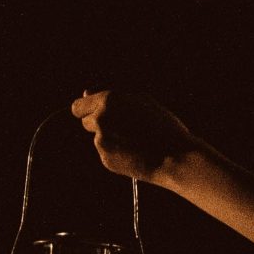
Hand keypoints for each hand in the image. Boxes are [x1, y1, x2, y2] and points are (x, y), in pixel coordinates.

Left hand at [70, 89, 201, 184]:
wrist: (175, 156)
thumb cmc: (163, 126)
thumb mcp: (142, 102)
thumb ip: (114, 98)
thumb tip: (85, 94)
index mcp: (108, 101)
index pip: (78, 107)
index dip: (86, 110)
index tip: (94, 114)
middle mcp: (100, 119)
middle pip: (86, 122)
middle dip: (100, 124)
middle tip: (124, 129)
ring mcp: (101, 141)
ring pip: (99, 139)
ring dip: (111, 139)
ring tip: (136, 142)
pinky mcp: (105, 159)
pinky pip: (107, 153)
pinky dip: (117, 153)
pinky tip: (135, 153)